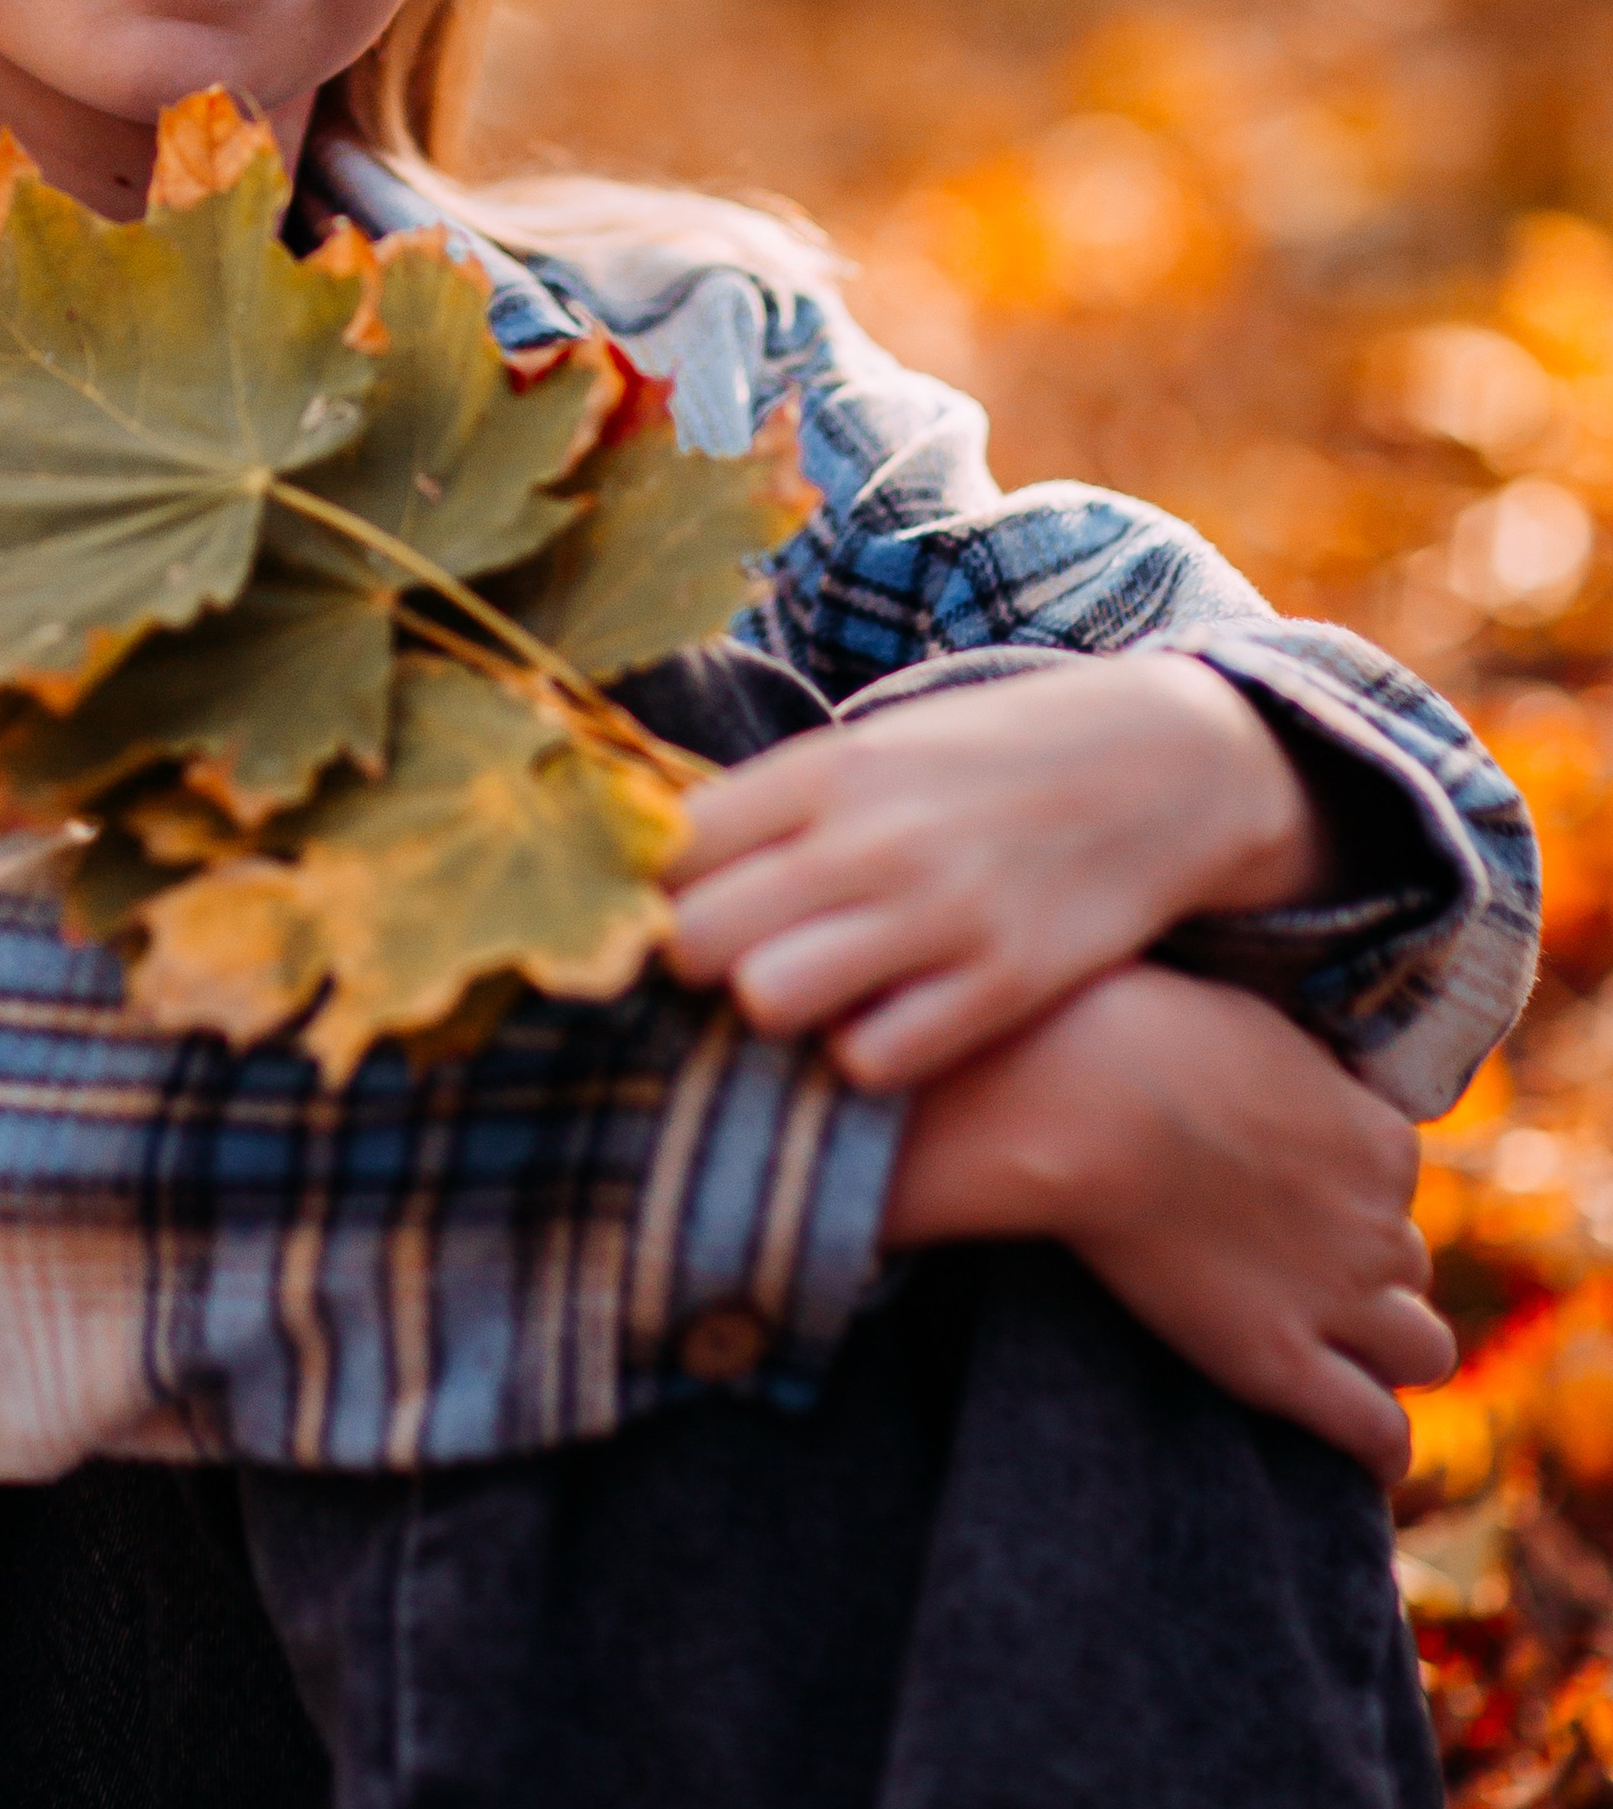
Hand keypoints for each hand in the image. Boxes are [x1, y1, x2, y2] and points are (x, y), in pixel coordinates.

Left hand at [665, 651, 1328, 1089]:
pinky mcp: (1003, 982)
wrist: (1161, 764)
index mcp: (824, 768)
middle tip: (727, 965)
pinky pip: (873, 1058)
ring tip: (801, 997)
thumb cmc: (985, 762)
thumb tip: (647, 857)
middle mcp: (869, 837)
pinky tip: (883, 1024)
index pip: (665, 849)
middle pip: (693, 938)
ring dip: (771, 1012)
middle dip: (692, 966)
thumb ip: (771, 805)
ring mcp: (938, 912)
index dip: (647, 894)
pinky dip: (863, 1056)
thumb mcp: (873, 749)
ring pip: (767, 1000)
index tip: (663, 911)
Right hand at [883, 963, 1452, 1483]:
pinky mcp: (1279, 1361)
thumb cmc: (1134, 1034)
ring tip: (1333, 1351)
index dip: (1344, 1191)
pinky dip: (1379, 1445)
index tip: (1289, 1192)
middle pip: (1408, 1263)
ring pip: (1422, 1350)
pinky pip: (1373, 1429)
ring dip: (1387, 1349)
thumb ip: (1285, 1064)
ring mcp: (1336, 1297)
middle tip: (1293, 1266)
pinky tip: (1361, 1452)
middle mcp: (1378, 1221)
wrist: (1084, 1099)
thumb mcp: (1240, 1021)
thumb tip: (1278, 1068)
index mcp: (1379, 1136)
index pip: (1393, 1181)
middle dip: (1365, 1269)